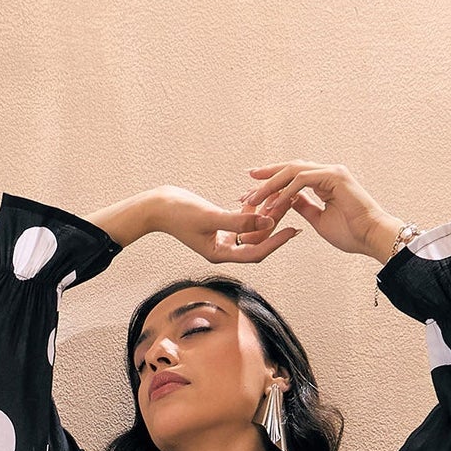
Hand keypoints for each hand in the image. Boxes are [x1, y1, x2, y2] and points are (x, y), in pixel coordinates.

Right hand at [92, 185, 299, 265]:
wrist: (157, 206)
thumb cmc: (178, 213)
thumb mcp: (211, 217)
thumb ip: (239, 221)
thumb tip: (267, 221)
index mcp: (221, 254)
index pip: (256, 252)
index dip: (276, 242)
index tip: (294, 230)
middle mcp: (223, 249)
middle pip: (256, 240)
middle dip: (274, 225)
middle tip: (293, 208)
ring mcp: (221, 238)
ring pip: (250, 229)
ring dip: (265, 215)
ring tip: (282, 199)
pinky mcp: (218, 225)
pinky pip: (241, 220)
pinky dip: (251, 210)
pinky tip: (262, 197)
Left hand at [239, 164, 403, 262]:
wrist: (371, 237)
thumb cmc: (351, 233)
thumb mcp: (318, 219)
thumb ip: (304, 206)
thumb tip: (288, 200)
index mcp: (325, 181)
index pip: (294, 176)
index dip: (273, 181)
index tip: (254, 189)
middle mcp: (328, 173)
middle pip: (291, 167)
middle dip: (267, 174)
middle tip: (248, 179)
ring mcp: (332, 172)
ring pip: (294, 171)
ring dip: (271, 184)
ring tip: (254, 197)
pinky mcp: (335, 177)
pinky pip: (303, 180)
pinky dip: (286, 191)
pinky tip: (273, 204)